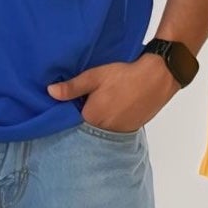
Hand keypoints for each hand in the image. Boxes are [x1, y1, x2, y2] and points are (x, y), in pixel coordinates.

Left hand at [48, 55, 174, 133]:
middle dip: (85, 116)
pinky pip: (114, 129)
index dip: (71, 111)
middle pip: (86, 127)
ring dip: (99, 119)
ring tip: (103, 102)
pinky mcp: (131, 130)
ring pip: (101, 129)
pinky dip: (111, 121)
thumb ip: (72, 87)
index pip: (71, 121)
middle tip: (89, 100)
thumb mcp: (94, 76)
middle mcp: (103, 130)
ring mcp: (118, 132)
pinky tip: (114, 107)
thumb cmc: (124, 75)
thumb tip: (50, 92)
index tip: (72, 102)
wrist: (157, 77)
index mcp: (91, 118)